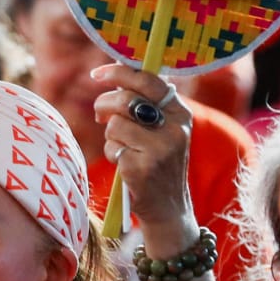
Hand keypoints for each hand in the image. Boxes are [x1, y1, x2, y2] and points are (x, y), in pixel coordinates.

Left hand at [92, 63, 197, 236]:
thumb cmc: (158, 162)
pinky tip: (125, 165)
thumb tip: (113, 76)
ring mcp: (159, 150)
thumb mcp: (164, 130)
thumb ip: (146, 104)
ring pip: (115, 124)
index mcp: (180, 114)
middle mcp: (174, 129)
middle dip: (104, 104)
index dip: (120, 72)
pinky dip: (112, 154)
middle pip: (126, 100)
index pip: (148, 81)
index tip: (98, 74)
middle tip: (99, 115)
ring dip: (111, 135)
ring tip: (123, 148)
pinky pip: (111, 148)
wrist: (168, 207)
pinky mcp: (141, 168)